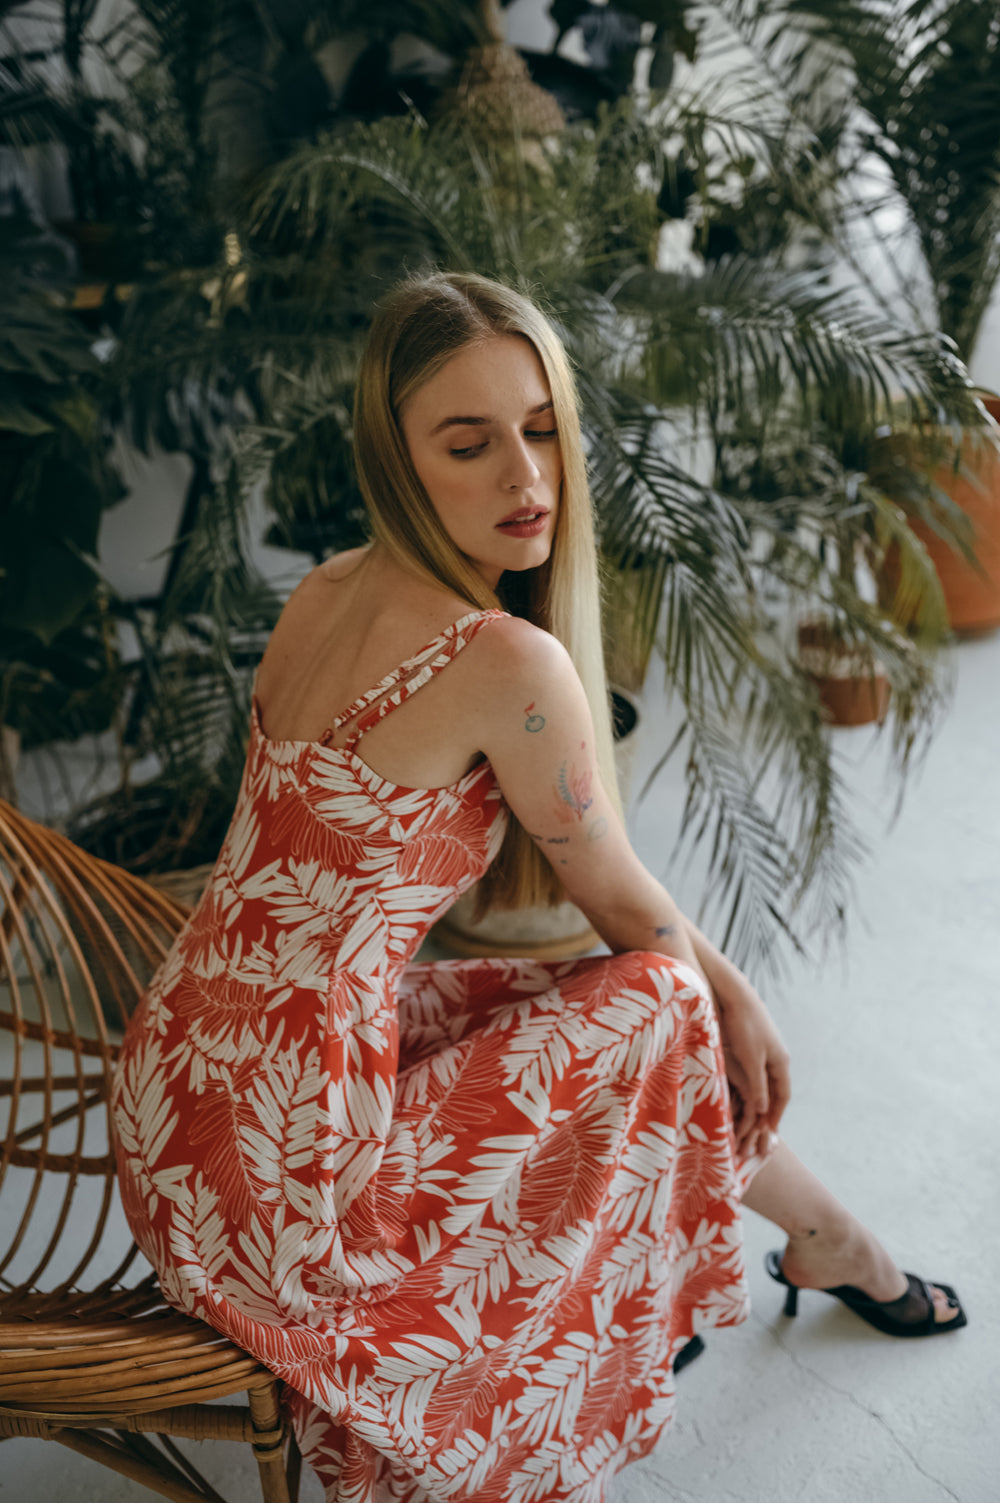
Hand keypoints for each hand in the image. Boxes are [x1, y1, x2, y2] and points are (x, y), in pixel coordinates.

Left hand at [711, 972, 790, 1159]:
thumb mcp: (751, 1060)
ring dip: (761, 1098)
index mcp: (780, 1062)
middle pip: (777, 1090)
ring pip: (766, 1081)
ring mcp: (766, 1050)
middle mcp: (777, 1057)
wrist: (736, 997)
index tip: (770, 1132)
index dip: (777, 1114)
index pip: (783, 1096)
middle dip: (770, 1110)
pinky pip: (756, 1071)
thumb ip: (758, 1086)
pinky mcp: (754, 1044)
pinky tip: (742, 1091)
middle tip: (761, 1129)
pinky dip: (752, 1085)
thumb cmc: (744, 1027)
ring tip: (752, 1115)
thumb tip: (764, 1111)